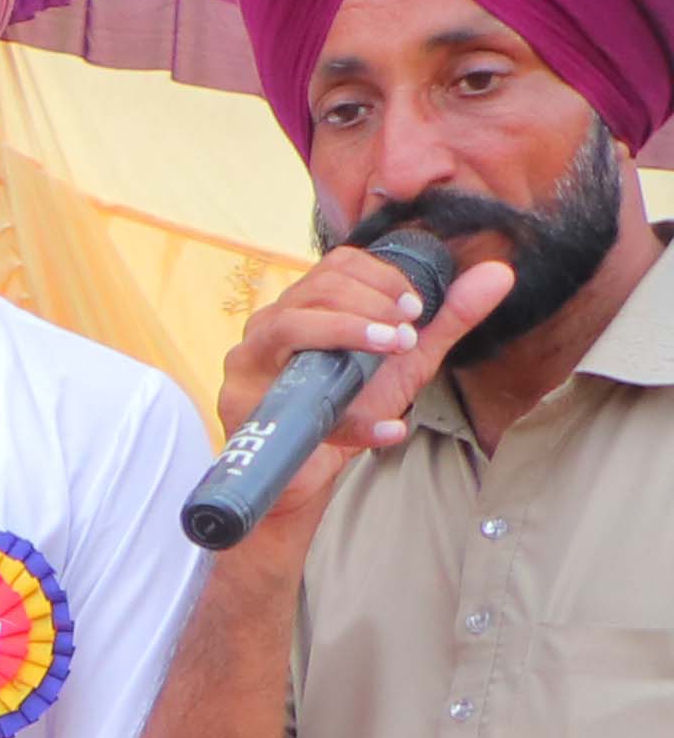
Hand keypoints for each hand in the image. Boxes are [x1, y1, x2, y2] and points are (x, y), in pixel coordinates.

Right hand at [211, 237, 517, 542]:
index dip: (381, 278)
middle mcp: (270, 324)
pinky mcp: (239, 401)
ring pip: (291, 325)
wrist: (311, 472)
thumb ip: (449, 318)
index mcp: (308, 306)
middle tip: (407, 334)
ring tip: (394, 350)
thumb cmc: (351, 407)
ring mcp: (247, 360)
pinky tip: (388, 429)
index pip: (337, 265)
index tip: (415, 308)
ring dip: (350, 333)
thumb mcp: (407, 359)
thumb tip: (499, 272)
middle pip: (315, 288)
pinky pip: (292, 398)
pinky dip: (349, 418)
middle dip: (370, 304)